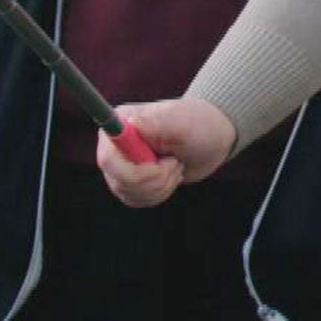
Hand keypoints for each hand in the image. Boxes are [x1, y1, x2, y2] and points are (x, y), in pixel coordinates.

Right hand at [96, 98, 236, 207]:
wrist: (211, 140)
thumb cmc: (198, 125)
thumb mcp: (181, 121)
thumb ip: (154, 121)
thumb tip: (127, 120)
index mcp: (121, 122)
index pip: (108, 157)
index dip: (132, 169)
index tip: (159, 162)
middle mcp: (114, 144)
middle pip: (119, 180)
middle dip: (154, 178)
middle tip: (174, 163)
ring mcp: (120, 165)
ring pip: (129, 193)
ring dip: (160, 186)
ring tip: (175, 165)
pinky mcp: (129, 182)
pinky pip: (136, 200)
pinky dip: (159, 193)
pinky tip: (170, 176)